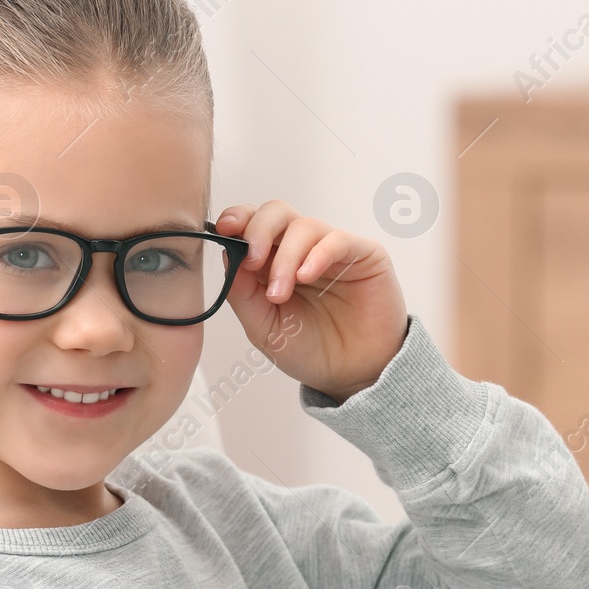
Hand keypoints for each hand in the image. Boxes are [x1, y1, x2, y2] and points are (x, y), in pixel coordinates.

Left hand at [215, 200, 407, 403]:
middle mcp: (301, 249)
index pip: (252, 223)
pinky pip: (338, 240)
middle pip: (277, 212)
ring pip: (304, 225)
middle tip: (252, 261)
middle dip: (258, 230)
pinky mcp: (364, 254)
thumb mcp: (262, 327)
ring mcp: (332, 250)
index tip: (225, 230)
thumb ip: (242, 292)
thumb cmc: (308, 351)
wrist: (349, 376)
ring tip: (280, 293)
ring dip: (285, 257)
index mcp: (273, 261)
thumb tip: (227, 254)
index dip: (238, 219)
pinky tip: (306, 277)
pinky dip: (317, 254)